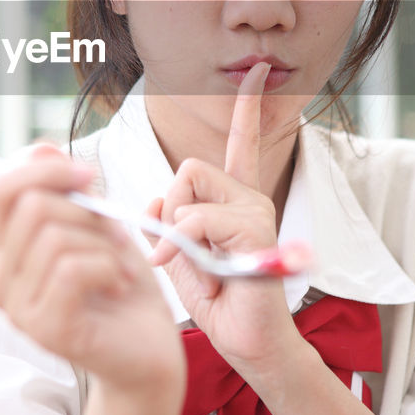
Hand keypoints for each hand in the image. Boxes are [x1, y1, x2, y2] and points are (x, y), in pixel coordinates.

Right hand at [0, 145, 184, 400]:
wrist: (150, 353)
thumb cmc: (125, 290)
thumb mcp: (100, 230)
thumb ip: (70, 195)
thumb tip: (41, 147)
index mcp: (8, 253)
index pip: (3, 190)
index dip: (46, 170)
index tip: (88, 175)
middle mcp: (2, 281)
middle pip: (31, 207)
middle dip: (86, 211)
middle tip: (117, 236)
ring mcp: (20, 309)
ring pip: (54, 237)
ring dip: (103, 244)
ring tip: (120, 267)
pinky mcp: (46, 329)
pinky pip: (71, 270)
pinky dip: (108, 267)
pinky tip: (118, 286)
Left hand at [146, 63, 302, 370]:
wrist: (249, 343)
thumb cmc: (221, 302)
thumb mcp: (181, 258)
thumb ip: (166, 223)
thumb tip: (155, 198)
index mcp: (234, 199)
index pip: (241, 142)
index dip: (248, 107)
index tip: (260, 70)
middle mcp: (249, 197)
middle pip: (189, 168)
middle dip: (170, 207)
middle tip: (180, 248)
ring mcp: (255, 211)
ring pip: (189, 189)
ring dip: (177, 232)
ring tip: (197, 267)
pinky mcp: (254, 231)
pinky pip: (198, 219)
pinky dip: (184, 245)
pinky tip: (199, 271)